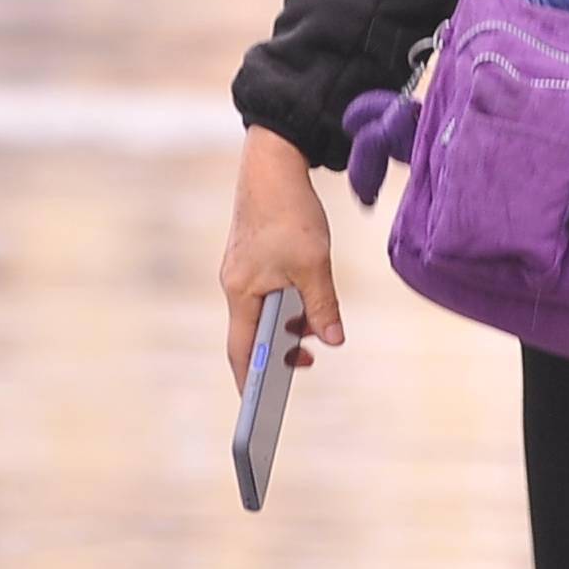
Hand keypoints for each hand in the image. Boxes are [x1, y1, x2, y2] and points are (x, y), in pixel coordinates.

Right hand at [222, 125, 345, 392]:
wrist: (272, 162)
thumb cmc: (289, 212)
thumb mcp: (314, 264)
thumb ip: (322, 306)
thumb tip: (334, 341)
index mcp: (241, 292)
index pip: (240, 351)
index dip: (249, 381)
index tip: (258, 407)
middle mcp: (234, 284)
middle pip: (251, 333)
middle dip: (277, 352)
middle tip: (307, 363)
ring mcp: (241, 269)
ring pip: (263, 310)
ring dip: (288, 323)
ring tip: (316, 327)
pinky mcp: (251, 254)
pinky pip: (266, 291)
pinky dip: (286, 302)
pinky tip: (309, 295)